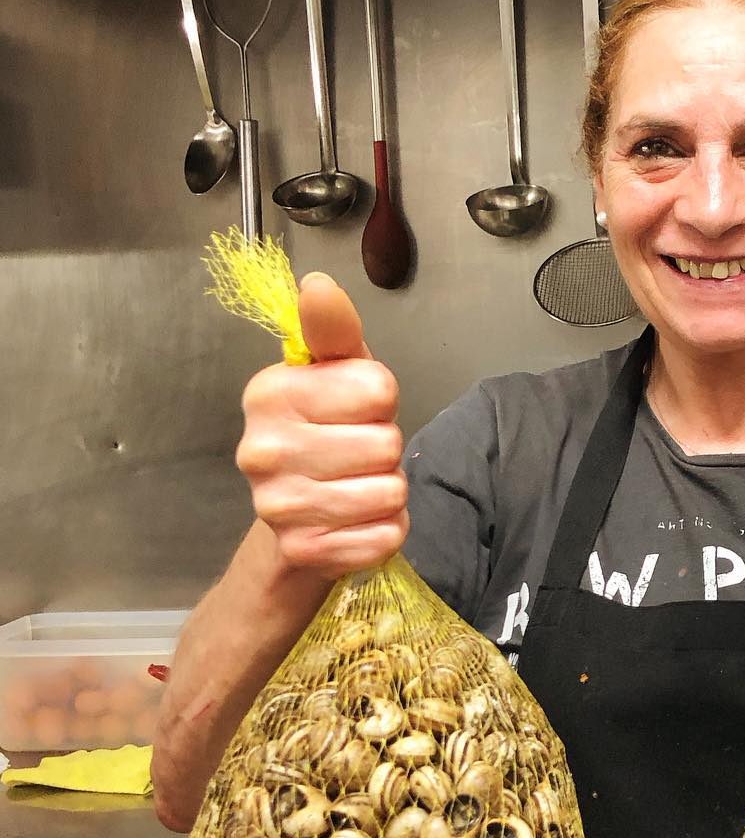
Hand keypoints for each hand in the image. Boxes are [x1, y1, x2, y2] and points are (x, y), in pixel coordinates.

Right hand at [235, 273, 408, 577]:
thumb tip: (319, 286)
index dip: (380, 400)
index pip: (377, 388)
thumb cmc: (324, 434)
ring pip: (390, 492)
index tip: (355, 410)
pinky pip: (386, 535)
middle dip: (385, 450)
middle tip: (357, 456)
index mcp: (269, 394)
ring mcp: (278, 506)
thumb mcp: (333, 374)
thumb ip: (334, 331)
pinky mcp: (304, 551)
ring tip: (357, 487)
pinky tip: (357, 522)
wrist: (293, 521)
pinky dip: (385, 530)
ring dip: (388, 492)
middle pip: (386, 444)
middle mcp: (262, 450)